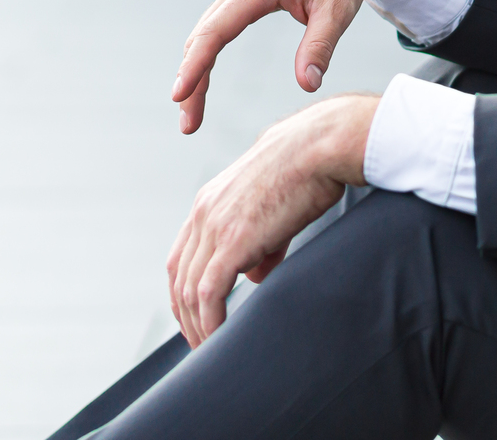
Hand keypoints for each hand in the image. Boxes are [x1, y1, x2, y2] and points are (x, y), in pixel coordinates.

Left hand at [166, 93, 378, 345]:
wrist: (318, 146)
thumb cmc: (307, 170)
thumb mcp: (273, 207)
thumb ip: (261, 243)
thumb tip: (256, 276)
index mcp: (208, 203)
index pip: (181, 258)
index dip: (184, 293)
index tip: (196, 318)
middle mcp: (203, 215)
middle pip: (178, 278)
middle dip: (186, 317)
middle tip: (201, 345)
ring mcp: (215, 227)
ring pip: (190, 292)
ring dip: (197, 326)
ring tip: (211, 350)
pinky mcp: (233, 241)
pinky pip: (210, 293)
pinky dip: (210, 322)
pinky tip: (219, 338)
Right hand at [170, 0, 417, 131]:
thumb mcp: (339, 8)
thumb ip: (320, 46)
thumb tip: (306, 85)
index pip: (215, 32)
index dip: (195, 66)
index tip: (178, 95)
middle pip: (202, 37)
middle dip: (191, 81)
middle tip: (188, 127)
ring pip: (206, 31)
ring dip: (195, 70)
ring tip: (192, 113)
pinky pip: (216, 24)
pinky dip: (205, 52)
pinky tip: (202, 77)